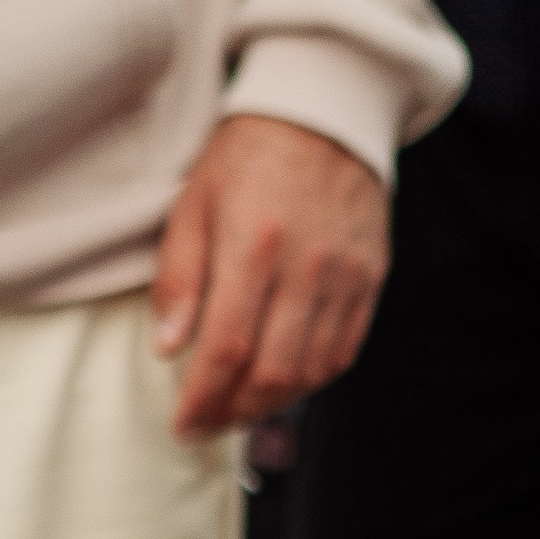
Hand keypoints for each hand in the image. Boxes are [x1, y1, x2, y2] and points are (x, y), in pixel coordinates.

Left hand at [152, 113, 388, 438]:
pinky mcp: (372, 276)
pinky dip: (310, 380)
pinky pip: (344, 350)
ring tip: (236, 411)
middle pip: (274, 371)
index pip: (227, 347)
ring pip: (312, 370)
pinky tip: (280, 386)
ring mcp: (347, 273)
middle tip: (204, 426)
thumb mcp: (192, 206)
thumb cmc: (243, 160)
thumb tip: (167, 349)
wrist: (323, 112)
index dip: (202, 399)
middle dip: (233, 413)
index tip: (181, 426)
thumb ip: (178, 279)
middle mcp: (307, 264)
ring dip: (271, 405)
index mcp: (254, 244)